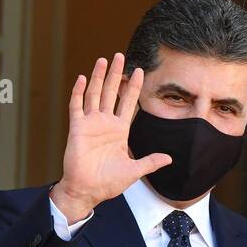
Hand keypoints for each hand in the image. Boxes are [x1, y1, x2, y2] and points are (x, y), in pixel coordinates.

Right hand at [49, 52, 171, 220]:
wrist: (88, 190)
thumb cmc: (108, 183)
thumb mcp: (134, 171)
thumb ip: (150, 162)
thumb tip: (170, 159)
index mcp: (119, 131)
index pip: (128, 103)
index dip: (133, 87)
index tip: (140, 71)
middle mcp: (105, 123)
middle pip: (111, 92)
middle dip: (116, 75)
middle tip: (120, 56)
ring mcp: (90, 124)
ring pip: (94, 94)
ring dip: (98, 77)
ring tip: (103, 60)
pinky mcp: (77, 128)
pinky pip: (76, 106)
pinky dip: (78, 92)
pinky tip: (81, 78)